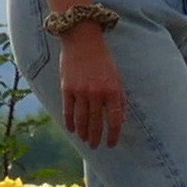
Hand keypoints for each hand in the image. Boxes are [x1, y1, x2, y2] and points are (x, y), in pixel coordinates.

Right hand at [57, 26, 128, 148]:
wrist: (82, 40)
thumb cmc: (102, 59)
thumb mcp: (117, 77)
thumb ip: (119, 99)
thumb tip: (120, 120)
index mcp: (112, 91)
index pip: (114, 120)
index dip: (113, 135)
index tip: (111, 144)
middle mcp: (97, 93)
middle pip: (96, 123)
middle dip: (96, 137)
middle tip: (96, 146)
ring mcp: (80, 92)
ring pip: (81, 120)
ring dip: (83, 133)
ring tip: (85, 140)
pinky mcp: (66, 89)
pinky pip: (68, 111)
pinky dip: (70, 123)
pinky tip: (72, 130)